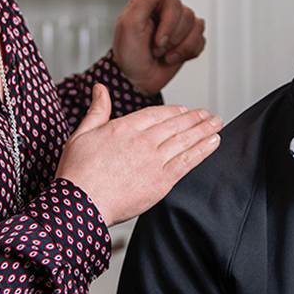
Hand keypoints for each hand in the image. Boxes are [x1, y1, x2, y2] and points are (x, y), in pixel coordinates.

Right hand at [56, 84, 220, 225]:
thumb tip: (100, 88)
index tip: (185, 110)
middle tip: (208, 114)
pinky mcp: (161, 181)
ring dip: (204, 130)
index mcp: (125, 127)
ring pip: (185, 140)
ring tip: (216, 124)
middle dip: (195, 118)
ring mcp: (154, 161)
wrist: (79, 205)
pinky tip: (213, 143)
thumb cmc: (77, 174)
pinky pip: (188, 162)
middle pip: (175, 125)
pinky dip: (203, 150)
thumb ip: (97, 110)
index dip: (174, 111)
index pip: (157, 114)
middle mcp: (143, 141)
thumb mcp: (81, 134)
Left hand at [113, 0, 205, 95]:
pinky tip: (172, 57)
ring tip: (163, 54)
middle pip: (187, 15)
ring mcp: (179, 26)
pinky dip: (187, 53)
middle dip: (172, 38)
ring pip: (197, 27)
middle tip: (156, 48)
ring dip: (179, 47)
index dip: (167, 24)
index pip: (173, 3)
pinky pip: (201, 41)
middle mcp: (167, 12)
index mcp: (152, 3)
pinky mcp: (188, 41)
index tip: (156, 39)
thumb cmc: (128, 53)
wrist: (135, 80)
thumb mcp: (130, 23)